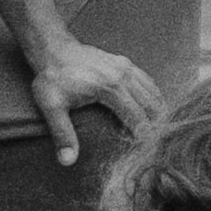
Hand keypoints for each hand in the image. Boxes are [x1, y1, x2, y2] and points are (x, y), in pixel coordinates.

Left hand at [16, 32, 152, 170]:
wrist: (53, 49)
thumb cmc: (52, 79)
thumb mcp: (52, 107)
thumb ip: (63, 134)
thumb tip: (68, 162)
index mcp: (110, 88)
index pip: (137, 116)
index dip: (144, 135)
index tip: (147, 150)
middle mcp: (123, 75)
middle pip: (150, 104)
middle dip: (156, 124)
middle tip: (157, 144)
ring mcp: (125, 66)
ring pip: (152, 91)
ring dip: (157, 110)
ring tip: (158, 130)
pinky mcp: (124, 62)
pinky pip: (147, 80)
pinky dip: (153, 96)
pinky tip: (152, 108)